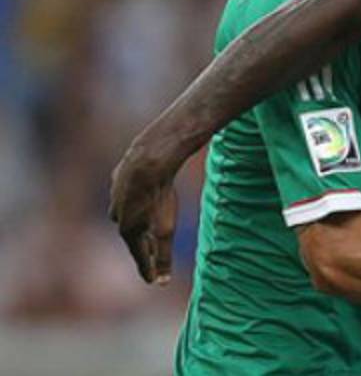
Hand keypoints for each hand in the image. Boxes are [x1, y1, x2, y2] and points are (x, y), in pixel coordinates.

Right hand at [108, 142, 179, 283]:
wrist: (149, 158)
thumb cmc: (160, 195)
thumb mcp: (166, 229)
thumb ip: (163, 256)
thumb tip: (162, 282)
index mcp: (128, 229)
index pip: (139, 255)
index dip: (147, 268)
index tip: (151, 281)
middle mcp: (117, 215)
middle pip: (132, 234)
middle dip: (142, 245)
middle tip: (151, 254)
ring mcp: (115, 195)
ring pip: (126, 212)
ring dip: (136, 220)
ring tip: (146, 225)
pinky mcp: (118, 177)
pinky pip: (127, 192)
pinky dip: (134, 198)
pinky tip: (140, 195)